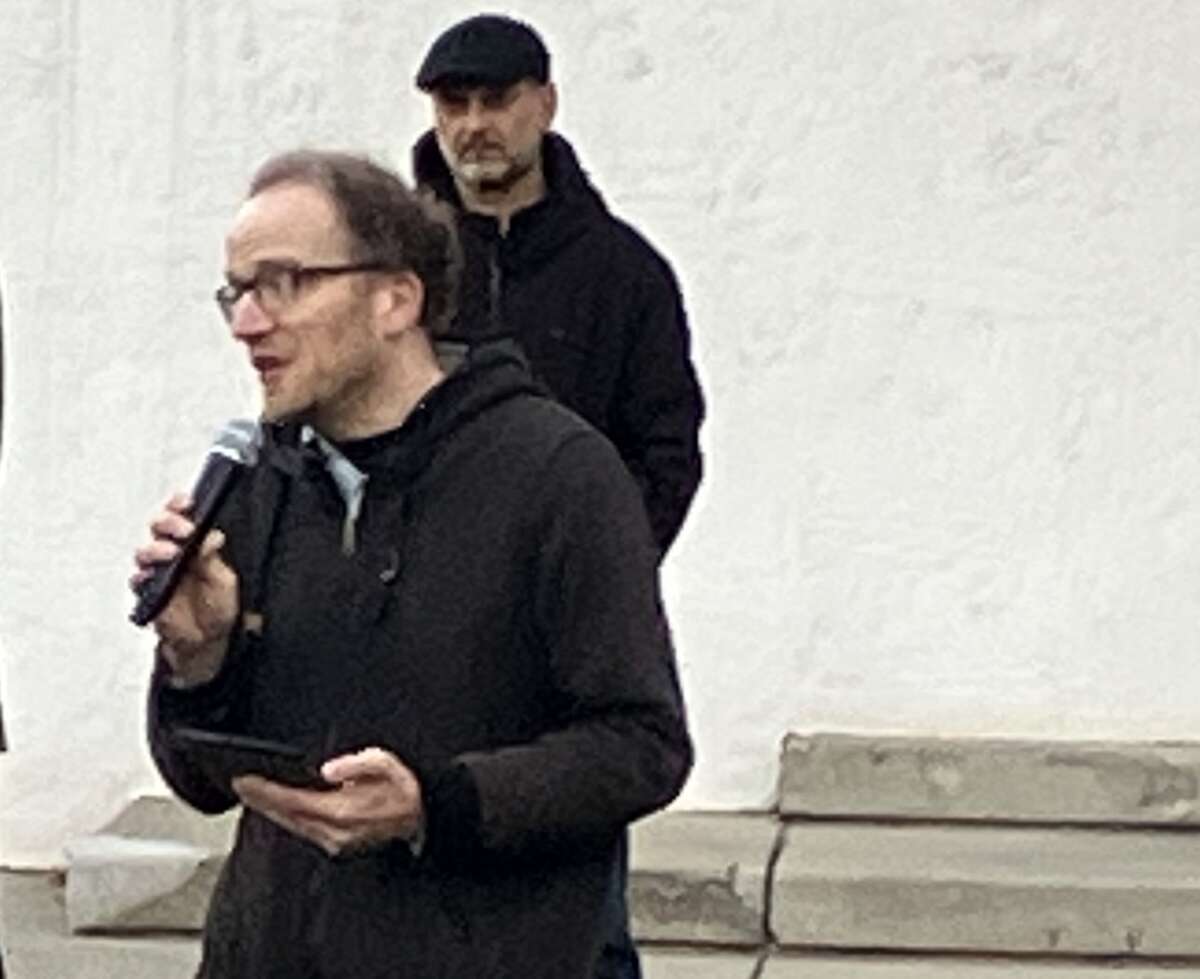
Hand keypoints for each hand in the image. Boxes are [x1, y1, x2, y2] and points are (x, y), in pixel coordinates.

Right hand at [131, 492, 238, 652]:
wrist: (207, 640)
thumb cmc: (217, 605)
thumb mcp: (224, 581)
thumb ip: (213, 559)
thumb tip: (209, 537)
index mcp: (192, 542)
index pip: (181, 514)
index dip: (179, 504)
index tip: (187, 502)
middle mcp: (172, 551)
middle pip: (158, 525)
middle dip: (168, 522)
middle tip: (184, 530)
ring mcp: (157, 570)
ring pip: (144, 549)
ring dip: (155, 548)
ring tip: (171, 554)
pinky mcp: (146, 591)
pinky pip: (136, 579)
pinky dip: (142, 575)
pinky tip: (151, 576)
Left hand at [233, 747, 424, 856]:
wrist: (422, 819)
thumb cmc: (404, 791)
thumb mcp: (387, 765)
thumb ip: (358, 763)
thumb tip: (330, 767)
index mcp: (342, 810)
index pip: (292, 801)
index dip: (265, 791)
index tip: (246, 780)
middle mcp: (334, 831)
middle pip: (285, 816)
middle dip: (261, 801)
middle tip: (241, 786)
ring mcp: (334, 842)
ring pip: (292, 826)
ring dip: (272, 811)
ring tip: (255, 795)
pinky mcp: (337, 846)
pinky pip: (303, 831)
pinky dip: (287, 818)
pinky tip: (281, 809)